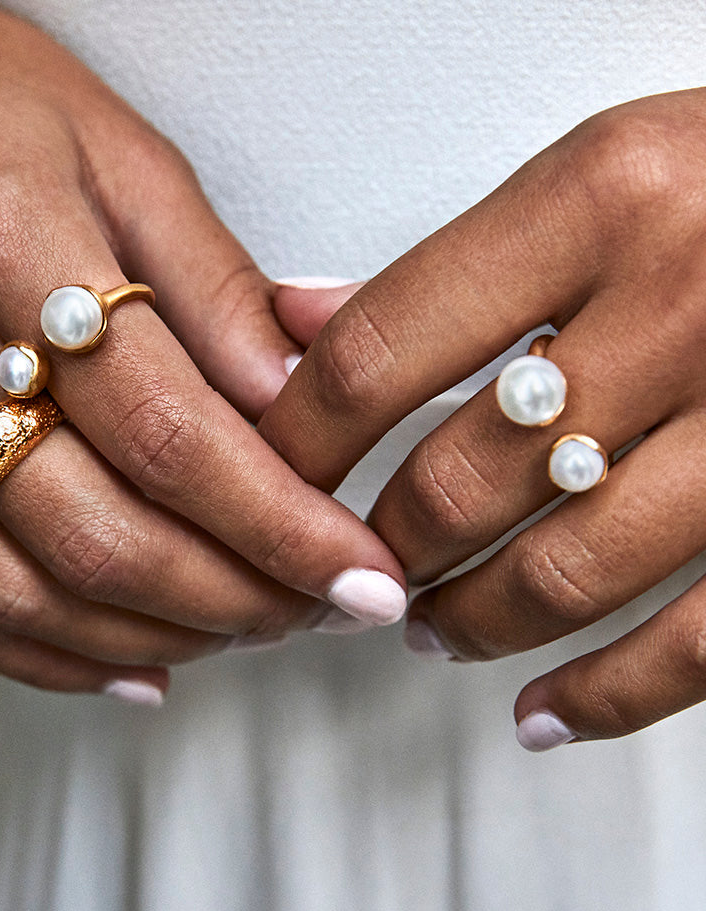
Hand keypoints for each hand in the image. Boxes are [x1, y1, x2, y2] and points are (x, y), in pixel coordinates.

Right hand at [0, 0, 405, 697]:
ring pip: (13, 590)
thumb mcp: (130, 155)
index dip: (277, 523)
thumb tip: (307, 405)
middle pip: (91, 533)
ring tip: (241, 635)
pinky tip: (130, 662)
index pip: (167, 431)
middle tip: (315, 610)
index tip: (357, 572)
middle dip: (228, 599)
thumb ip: (221, 292)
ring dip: (146, 637)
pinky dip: (42, 655)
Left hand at [260, 89, 705, 746]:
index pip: (376, 358)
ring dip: (469, 622)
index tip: (267, 484)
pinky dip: (604, 699)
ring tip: (431, 628)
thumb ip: (449, 263)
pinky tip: (541, 715)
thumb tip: (293, 319)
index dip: (296, 445)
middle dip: (382, 550)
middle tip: (356, 567)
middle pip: (456, 482)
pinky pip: (692, 646)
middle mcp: (685, 302)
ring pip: (559, 575)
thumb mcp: (604, 176)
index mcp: (604, 198)